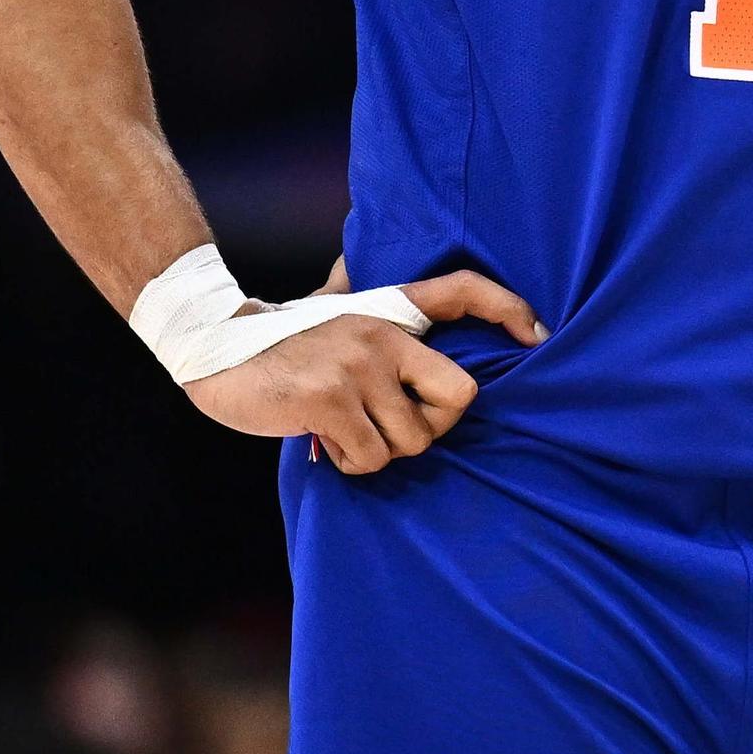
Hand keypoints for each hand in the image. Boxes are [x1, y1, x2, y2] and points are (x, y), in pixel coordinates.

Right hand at [183, 269, 542, 474]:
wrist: (214, 344)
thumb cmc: (284, 340)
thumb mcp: (338, 313)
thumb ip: (376, 317)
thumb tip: (394, 300)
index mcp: (390, 309)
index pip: (464, 290)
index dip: (509, 308)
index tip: (537, 335)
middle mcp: (385, 333)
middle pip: (459, 399)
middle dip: (433, 428)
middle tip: (393, 428)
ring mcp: (358, 366)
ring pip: (410, 441)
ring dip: (380, 451)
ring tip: (343, 430)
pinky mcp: (330, 401)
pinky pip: (370, 458)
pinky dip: (350, 463)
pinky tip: (322, 440)